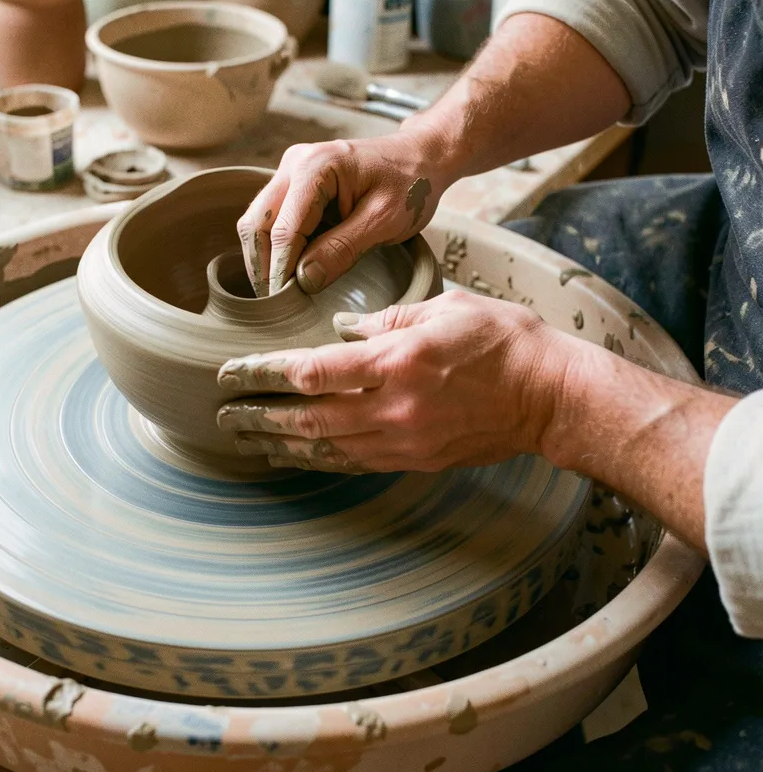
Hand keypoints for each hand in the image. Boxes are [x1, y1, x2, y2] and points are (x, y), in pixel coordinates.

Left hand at [216, 289, 571, 472]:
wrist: (549, 397)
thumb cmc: (502, 341)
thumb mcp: (442, 309)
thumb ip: (384, 319)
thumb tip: (340, 328)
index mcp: (396, 361)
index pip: (310, 371)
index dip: (262, 375)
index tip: (230, 372)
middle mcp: (391, 407)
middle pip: (306, 417)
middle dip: (257, 416)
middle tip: (223, 415)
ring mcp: (402, 440)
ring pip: (323, 447)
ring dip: (277, 444)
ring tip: (243, 439)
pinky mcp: (412, 458)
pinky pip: (351, 462)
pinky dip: (314, 459)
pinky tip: (290, 456)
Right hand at [237, 125, 449, 297]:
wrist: (421, 158)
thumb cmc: (410, 185)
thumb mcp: (384, 221)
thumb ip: (343, 249)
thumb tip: (304, 280)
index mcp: (317, 166)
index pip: (284, 229)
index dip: (281, 269)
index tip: (284, 301)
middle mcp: (295, 163)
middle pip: (257, 222)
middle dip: (262, 265)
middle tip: (274, 301)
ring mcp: (291, 170)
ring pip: (257, 220)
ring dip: (263, 256)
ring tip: (279, 290)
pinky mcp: (294, 182)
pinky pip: (271, 217)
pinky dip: (274, 245)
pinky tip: (287, 269)